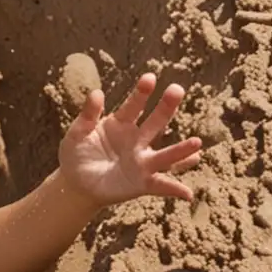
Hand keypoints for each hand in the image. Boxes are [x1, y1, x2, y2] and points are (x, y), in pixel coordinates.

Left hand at [59, 72, 203, 204]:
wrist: (75, 183)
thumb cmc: (77, 153)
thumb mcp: (77, 132)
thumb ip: (88, 114)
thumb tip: (97, 92)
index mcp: (121, 124)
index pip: (133, 106)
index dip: (141, 92)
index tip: (149, 77)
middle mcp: (137, 140)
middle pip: (155, 122)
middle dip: (166, 107)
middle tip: (177, 89)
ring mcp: (142, 161)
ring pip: (165, 154)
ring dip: (181, 150)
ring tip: (197, 142)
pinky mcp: (142, 183)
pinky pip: (161, 186)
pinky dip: (175, 190)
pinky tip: (188, 193)